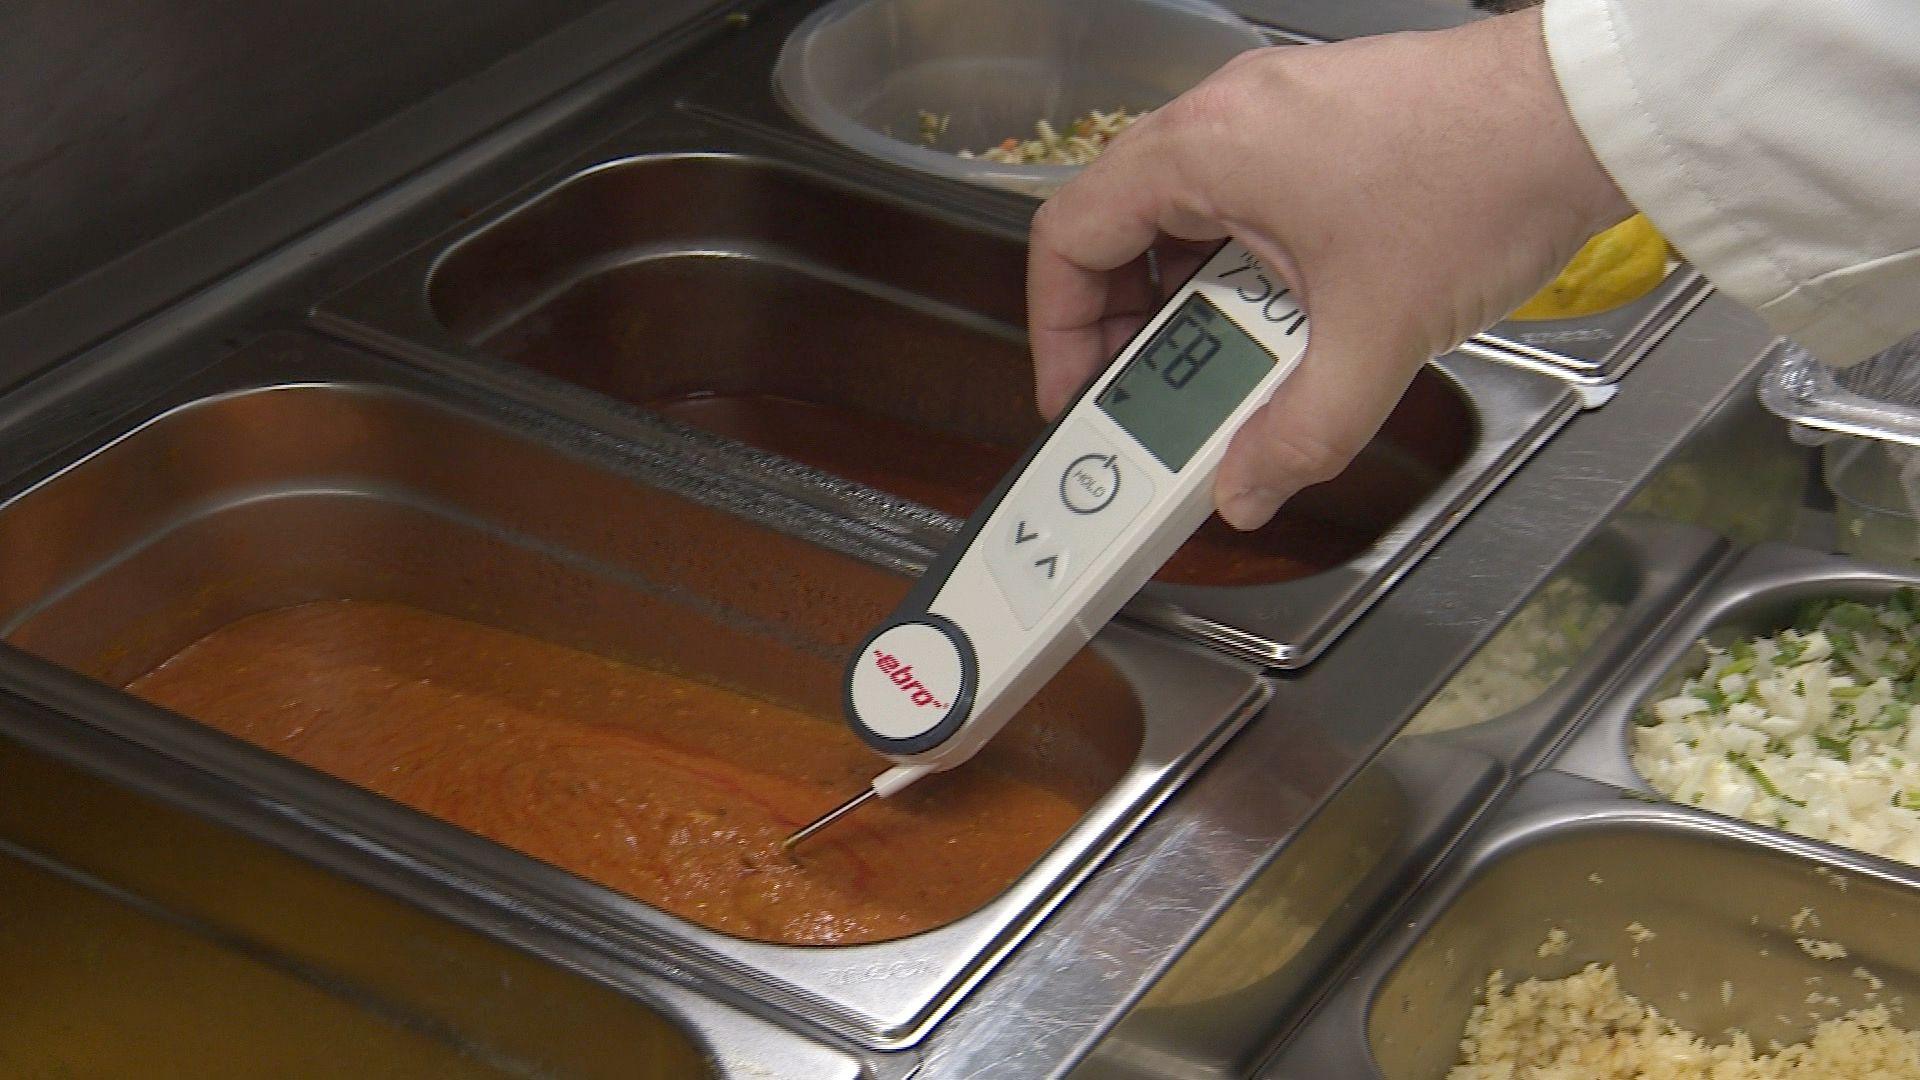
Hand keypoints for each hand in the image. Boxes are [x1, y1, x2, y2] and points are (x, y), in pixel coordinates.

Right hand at [1026, 8, 1632, 529]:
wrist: (1591, 112)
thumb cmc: (1486, 180)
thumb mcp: (1376, 339)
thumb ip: (1297, 435)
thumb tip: (1245, 491)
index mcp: (1204, 150)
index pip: (1069, 237)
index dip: (1056, 328)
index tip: (1078, 392)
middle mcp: (1223, 116)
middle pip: (1118, 230)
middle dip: (1127, 328)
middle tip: (1149, 397)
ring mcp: (1272, 113)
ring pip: (1183, 219)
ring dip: (1193, 302)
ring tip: (1233, 370)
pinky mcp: (1319, 124)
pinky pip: (1241, 202)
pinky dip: (1244, 268)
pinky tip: (1292, 320)